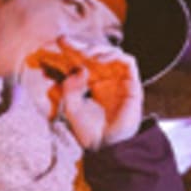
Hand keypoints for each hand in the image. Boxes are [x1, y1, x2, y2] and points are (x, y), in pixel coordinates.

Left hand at [20, 40, 142, 149]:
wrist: (107, 148)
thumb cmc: (89, 132)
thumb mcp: (70, 108)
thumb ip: (70, 88)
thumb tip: (79, 69)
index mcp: (91, 84)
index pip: (81, 62)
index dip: (70, 51)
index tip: (57, 43)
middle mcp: (106, 80)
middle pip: (95, 55)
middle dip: (80, 47)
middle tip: (65, 42)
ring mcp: (120, 81)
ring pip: (111, 54)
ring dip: (97, 49)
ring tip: (84, 53)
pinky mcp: (133, 85)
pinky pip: (128, 62)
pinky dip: (115, 56)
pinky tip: (100, 59)